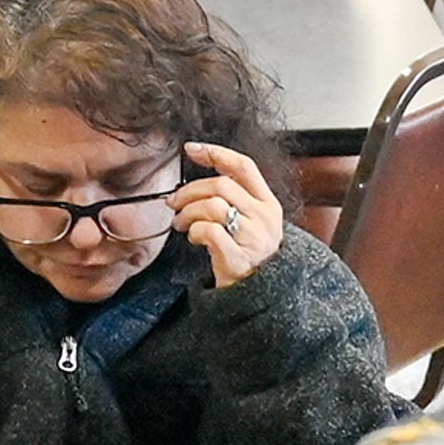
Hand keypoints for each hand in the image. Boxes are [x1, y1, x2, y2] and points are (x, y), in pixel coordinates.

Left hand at [172, 141, 286, 287]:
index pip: (243, 166)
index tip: (192, 150)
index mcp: (268, 203)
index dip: (216, 153)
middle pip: (221, 185)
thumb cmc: (248, 255)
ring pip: (213, 205)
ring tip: (182, 224)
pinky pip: (209, 231)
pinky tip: (194, 238)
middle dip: (190, 191)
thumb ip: (234, 200)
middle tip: (174, 203)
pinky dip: (194, 231)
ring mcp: (253, 238)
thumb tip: (197, 182)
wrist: (260, 294)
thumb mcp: (251, 222)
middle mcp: (264, 217)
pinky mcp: (238, 257)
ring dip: (188, 212)